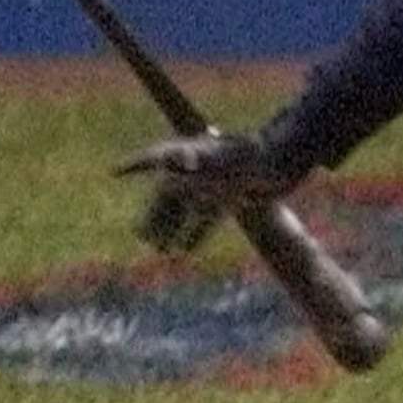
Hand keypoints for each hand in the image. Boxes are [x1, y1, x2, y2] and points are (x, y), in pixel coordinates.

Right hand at [116, 129, 299, 254]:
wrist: (288, 159)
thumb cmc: (250, 155)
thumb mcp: (217, 161)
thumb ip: (192, 164)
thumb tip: (170, 171)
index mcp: (190, 152)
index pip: (155, 157)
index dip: (135, 163)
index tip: (114, 172)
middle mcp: (199, 167)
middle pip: (168, 192)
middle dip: (154, 214)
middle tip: (142, 237)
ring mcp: (215, 181)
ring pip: (186, 207)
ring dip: (172, 227)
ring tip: (161, 250)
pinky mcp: (232, 195)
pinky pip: (208, 216)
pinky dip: (196, 232)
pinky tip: (187, 250)